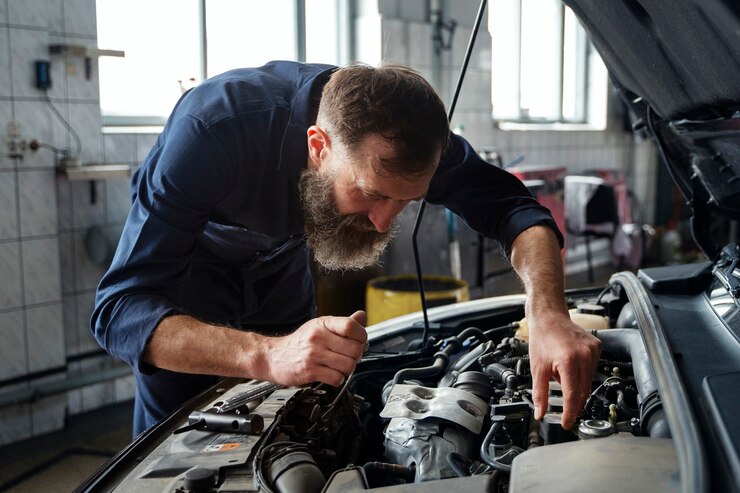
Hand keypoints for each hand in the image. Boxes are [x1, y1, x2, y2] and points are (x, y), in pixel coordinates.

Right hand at [265, 310, 367, 386]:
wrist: (273, 356)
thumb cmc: (299, 343)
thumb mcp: (319, 327)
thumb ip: (342, 324)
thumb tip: (361, 316)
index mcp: (323, 324)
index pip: (351, 326)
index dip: (361, 336)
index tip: (358, 342)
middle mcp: (318, 337)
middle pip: (354, 348)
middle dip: (356, 356)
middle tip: (348, 357)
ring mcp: (314, 354)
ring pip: (348, 365)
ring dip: (347, 370)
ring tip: (339, 367)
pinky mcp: (310, 371)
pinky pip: (336, 378)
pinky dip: (338, 379)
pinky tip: (331, 375)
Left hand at [528, 314, 600, 428]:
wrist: (549, 317)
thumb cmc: (542, 338)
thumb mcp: (537, 368)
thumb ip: (540, 393)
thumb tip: (540, 412)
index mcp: (569, 361)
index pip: (573, 395)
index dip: (570, 413)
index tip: (567, 423)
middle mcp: (584, 355)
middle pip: (583, 391)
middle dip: (574, 404)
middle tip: (566, 412)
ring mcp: (593, 351)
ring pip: (589, 382)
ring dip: (578, 388)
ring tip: (563, 380)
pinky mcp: (597, 347)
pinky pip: (592, 370)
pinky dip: (583, 376)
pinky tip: (572, 370)